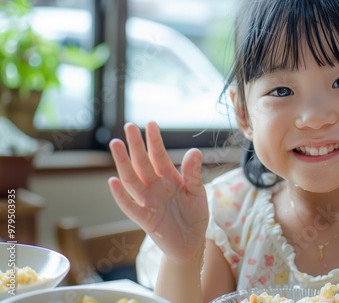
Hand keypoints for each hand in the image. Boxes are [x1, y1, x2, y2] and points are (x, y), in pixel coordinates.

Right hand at [108, 122, 208, 262]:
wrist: (191, 243)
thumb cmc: (194, 215)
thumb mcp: (198, 193)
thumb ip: (193, 173)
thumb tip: (194, 151)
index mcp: (169, 178)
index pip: (159, 156)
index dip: (155, 141)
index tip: (151, 123)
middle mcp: (155, 187)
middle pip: (142, 163)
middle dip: (136, 145)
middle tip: (128, 126)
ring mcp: (148, 201)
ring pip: (132, 180)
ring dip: (123, 163)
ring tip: (116, 145)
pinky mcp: (144, 219)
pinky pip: (129, 206)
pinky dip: (120, 195)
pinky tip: (112, 181)